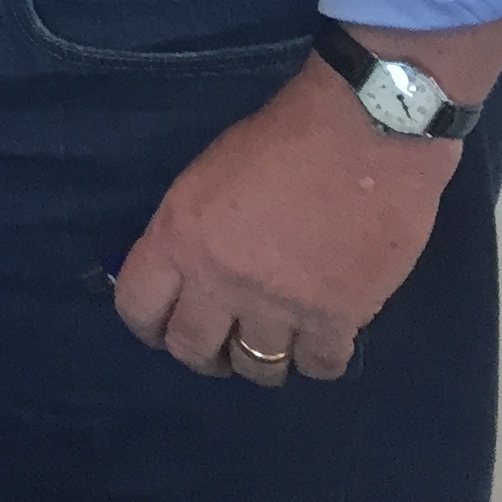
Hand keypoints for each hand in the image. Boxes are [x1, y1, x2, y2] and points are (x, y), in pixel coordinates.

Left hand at [113, 56, 457, 384]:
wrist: (364, 133)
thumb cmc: (281, 139)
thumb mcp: (205, 177)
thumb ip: (188, 232)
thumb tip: (185, 272)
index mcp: (179, 237)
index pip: (137, 307)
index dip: (146, 324)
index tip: (160, 327)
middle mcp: (220, 280)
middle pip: (191, 348)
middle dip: (200, 352)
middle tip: (217, 344)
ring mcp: (279, 305)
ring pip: (256, 368)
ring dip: (259, 360)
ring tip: (269, 344)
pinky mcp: (338, 317)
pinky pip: (318, 367)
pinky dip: (316, 360)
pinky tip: (318, 340)